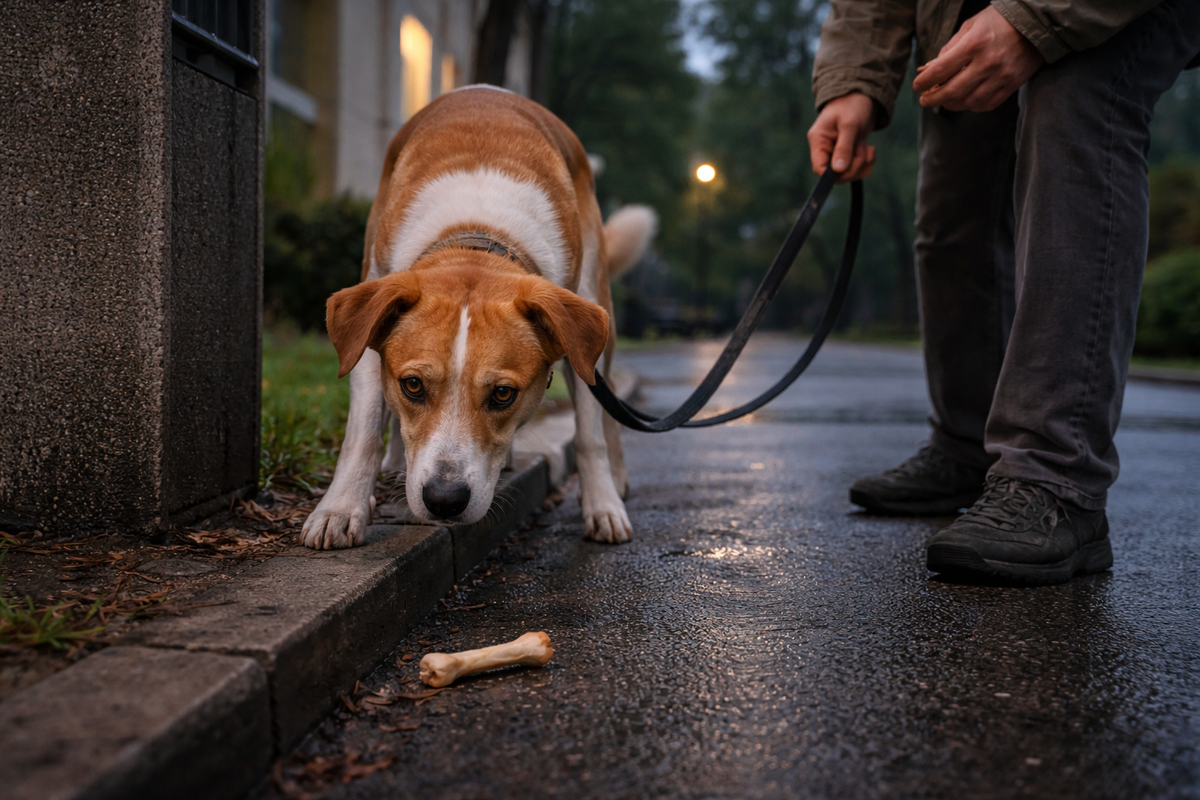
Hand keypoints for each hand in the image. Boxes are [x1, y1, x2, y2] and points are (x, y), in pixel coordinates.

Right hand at [807, 92, 876, 182]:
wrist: (862, 95)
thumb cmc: (852, 105)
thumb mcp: (850, 125)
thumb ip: (844, 148)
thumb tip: (838, 170)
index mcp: (818, 141)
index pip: (819, 169)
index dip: (833, 174)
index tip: (848, 168)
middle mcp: (825, 149)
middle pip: (836, 175)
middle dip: (853, 167)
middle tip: (863, 151)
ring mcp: (837, 153)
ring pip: (849, 173)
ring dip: (862, 163)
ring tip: (866, 146)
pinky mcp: (849, 154)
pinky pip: (858, 169)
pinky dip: (867, 162)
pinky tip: (869, 149)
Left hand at [913, 6, 1043, 112]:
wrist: (1037, 23)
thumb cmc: (999, 21)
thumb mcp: (971, 26)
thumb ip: (949, 48)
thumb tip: (929, 70)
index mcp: (974, 44)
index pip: (940, 70)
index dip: (924, 82)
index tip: (917, 85)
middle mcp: (987, 62)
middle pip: (952, 92)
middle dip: (933, 99)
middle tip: (924, 100)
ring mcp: (1001, 76)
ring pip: (968, 102)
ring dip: (950, 104)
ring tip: (943, 100)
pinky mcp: (1011, 85)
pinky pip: (986, 105)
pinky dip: (971, 106)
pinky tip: (964, 101)